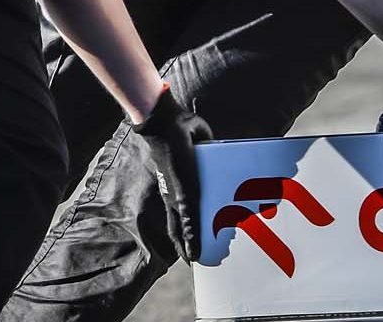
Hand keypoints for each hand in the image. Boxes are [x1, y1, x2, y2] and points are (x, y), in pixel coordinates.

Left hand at [131, 85, 213, 263]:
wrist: (166, 122)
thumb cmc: (181, 126)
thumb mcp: (201, 140)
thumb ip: (207, 148)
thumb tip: (215, 147)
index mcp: (178, 183)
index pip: (179, 211)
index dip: (185, 227)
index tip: (195, 239)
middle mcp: (174, 193)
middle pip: (177, 226)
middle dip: (186, 243)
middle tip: (198, 257)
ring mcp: (176, 196)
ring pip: (180, 229)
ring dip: (188, 246)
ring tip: (198, 259)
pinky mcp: (182, 194)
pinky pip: (187, 222)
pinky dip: (190, 238)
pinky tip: (195, 252)